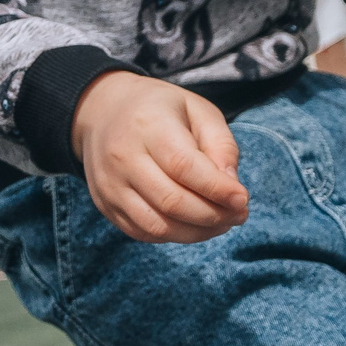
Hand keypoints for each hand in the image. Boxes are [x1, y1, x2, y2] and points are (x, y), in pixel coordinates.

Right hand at [68, 71, 249, 243]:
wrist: (103, 112)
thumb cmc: (160, 110)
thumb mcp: (197, 110)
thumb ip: (220, 145)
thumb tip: (232, 187)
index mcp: (148, 124)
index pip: (183, 166)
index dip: (217, 189)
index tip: (242, 200)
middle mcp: (123, 157)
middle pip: (172, 201)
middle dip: (213, 215)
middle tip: (238, 215)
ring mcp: (110, 185)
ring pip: (157, 226)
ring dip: (197, 233)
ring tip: (221, 223)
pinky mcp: (106, 205)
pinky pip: (143, 233)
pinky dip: (174, 236)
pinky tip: (193, 224)